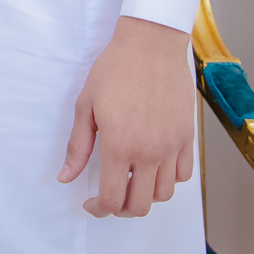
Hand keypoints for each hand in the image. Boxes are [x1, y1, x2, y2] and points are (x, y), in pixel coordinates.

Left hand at [57, 16, 194, 216]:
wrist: (150, 44)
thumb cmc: (115, 69)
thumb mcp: (86, 105)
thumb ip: (78, 146)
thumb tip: (66, 176)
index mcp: (120, 146)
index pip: (112, 199)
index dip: (99, 209)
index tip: (93, 204)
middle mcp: (149, 152)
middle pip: (140, 205)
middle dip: (121, 208)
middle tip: (110, 196)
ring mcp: (171, 146)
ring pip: (164, 195)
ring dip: (146, 196)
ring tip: (132, 182)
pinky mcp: (187, 137)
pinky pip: (183, 175)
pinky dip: (169, 180)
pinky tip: (154, 167)